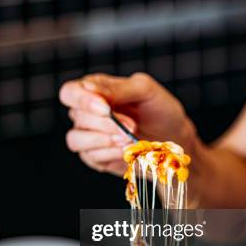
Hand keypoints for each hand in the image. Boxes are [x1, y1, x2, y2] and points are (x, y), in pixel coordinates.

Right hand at [59, 72, 196, 175]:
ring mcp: (89, 135)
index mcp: (95, 90)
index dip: (83, 101)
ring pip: (76, 139)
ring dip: (104, 140)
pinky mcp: (95, 156)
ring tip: (128, 139)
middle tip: (131, 126)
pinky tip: (126, 150)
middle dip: (106, 123)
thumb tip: (89, 88)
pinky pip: (90, 157)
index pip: (70, 92)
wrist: (174, 137)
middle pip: (77, 117)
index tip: (106, 109)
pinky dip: (109, 154)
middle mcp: (86, 112)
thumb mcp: (145, 90)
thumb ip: (117, 88)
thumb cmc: (159, 109)